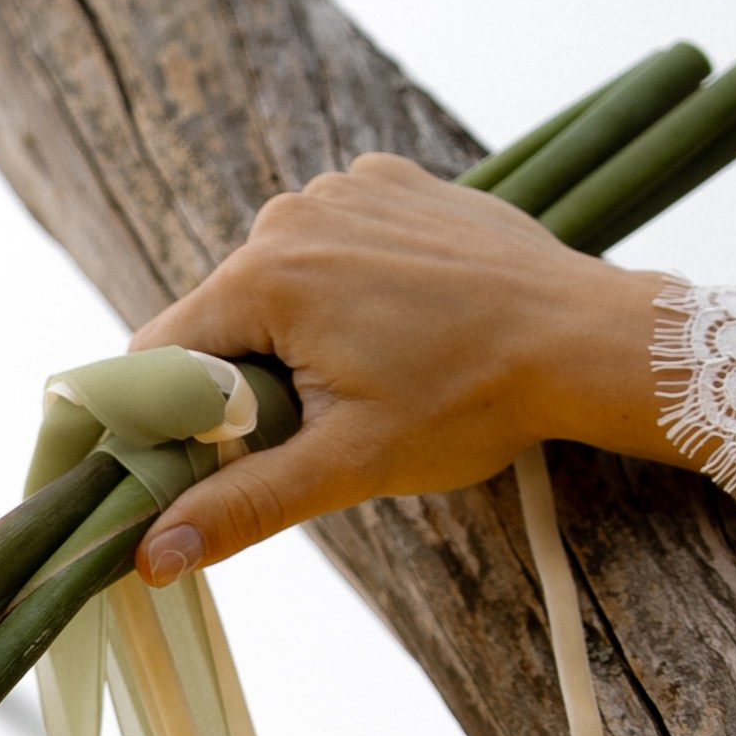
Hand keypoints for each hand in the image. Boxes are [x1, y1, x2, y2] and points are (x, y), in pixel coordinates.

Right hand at [128, 155, 686, 582]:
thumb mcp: (348, 464)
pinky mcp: (385, 179)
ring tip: (375, 366)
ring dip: (297, 329)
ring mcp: (342, 187)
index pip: (158, 353)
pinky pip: (330, 238)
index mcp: (263, 277)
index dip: (169, 415)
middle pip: (219, 316)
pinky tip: (400, 315)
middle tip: (323, 419)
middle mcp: (290, 215)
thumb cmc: (473, 401)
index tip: (218, 453)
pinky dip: (345, 280)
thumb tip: (150, 555)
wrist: (584, 338)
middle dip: (246, 375)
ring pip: (274, 279)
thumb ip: (240, 503)